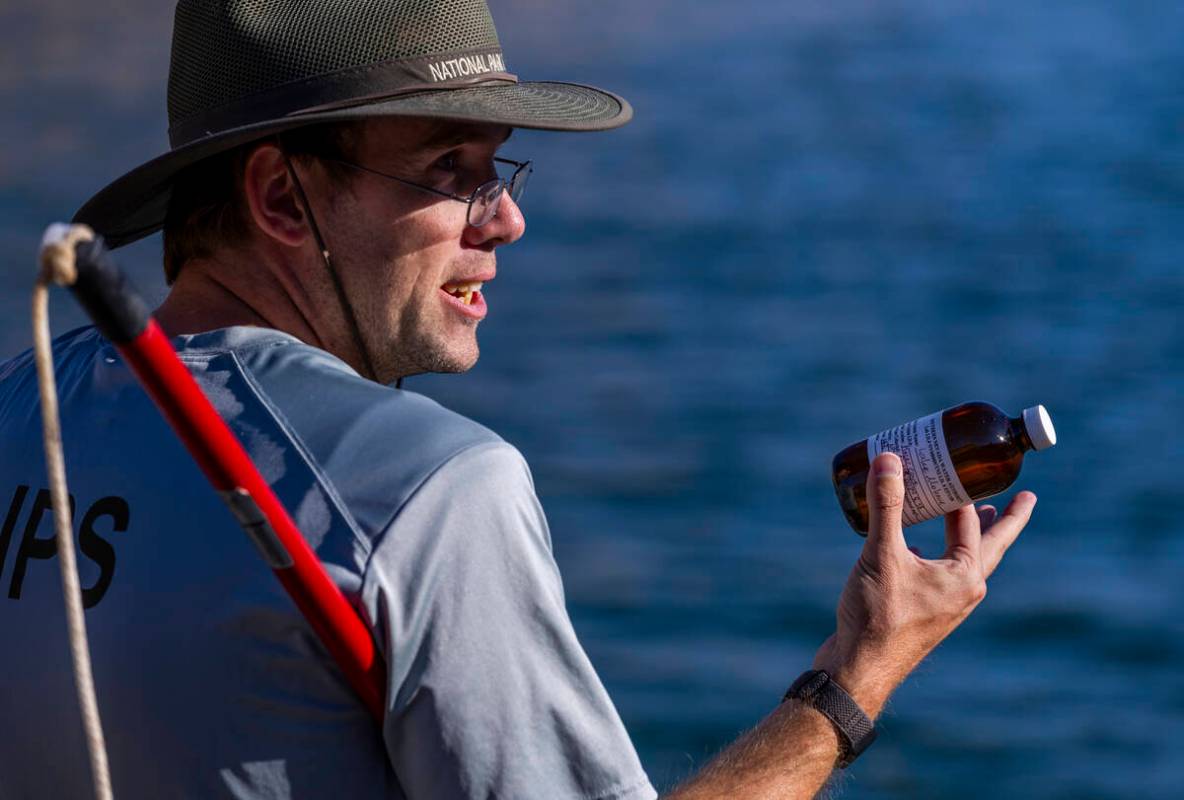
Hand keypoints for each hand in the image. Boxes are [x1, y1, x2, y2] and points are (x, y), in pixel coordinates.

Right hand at [813, 452, 1036, 714]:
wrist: (859, 669)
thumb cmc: (877, 615)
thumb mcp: (882, 554)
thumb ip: (886, 506)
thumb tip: (890, 460)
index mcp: (965, 576)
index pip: (971, 522)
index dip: (964, 491)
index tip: (959, 464)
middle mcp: (964, 591)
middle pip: (991, 546)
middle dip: (1004, 520)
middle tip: (1023, 497)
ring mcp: (946, 605)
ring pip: (965, 560)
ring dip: (970, 536)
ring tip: (973, 516)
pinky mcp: (925, 613)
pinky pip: (941, 574)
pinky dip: (936, 554)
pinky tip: (915, 547)